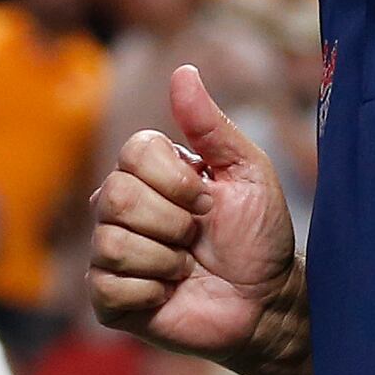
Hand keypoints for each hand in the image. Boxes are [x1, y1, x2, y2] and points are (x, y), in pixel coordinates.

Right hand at [87, 68, 301, 374]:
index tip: (207, 200)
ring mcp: (110, 253)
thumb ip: (211, 125)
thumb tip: (182, 71)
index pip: (132, 153)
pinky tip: (169, 294)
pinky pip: (107, 287)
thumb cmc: (260, 236)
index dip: (175, 181)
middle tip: (197, 238)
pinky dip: (151, 292)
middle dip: (172, 222)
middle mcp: (120, 208)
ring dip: (165, 261)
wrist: (267, 302)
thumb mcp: (247, 172)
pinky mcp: (108, 299)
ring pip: (111, 243)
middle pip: (114, 197)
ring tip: (186, 268)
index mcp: (149, 172)